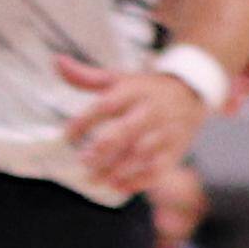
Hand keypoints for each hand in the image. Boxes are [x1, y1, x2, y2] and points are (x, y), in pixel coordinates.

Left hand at [57, 55, 212, 198]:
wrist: (191, 93)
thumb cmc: (145, 89)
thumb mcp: (118, 78)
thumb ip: (86, 77)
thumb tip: (57, 61)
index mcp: (134, 91)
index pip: (107, 106)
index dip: (85, 121)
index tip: (68, 135)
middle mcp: (151, 111)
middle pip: (126, 131)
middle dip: (103, 148)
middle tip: (83, 161)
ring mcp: (165, 132)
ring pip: (141, 154)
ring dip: (117, 169)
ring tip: (95, 179)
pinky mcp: (175, 150)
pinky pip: (158, 169)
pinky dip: (138, 181)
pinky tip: (117, 186)